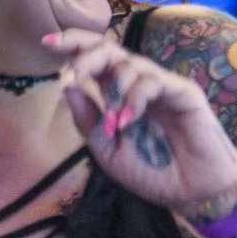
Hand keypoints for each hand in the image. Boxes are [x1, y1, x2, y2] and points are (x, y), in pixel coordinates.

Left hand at [39, 32, 236, 225]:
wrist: (189, 194)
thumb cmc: (152, 172)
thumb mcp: (107, 151)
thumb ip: (88, 120)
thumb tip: (67, 87)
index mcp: (118, 94)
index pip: (95, 60)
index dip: (73, 46)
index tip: (46, 43)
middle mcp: (138, 84)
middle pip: (109, 50)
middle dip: (86, 57)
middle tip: (72, 75)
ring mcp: (161, 86)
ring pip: (129, 65)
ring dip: (113, 92)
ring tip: (114, 125)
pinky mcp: (183, 92)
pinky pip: (153, 82)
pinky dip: (134, 99)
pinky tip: (127, 122)